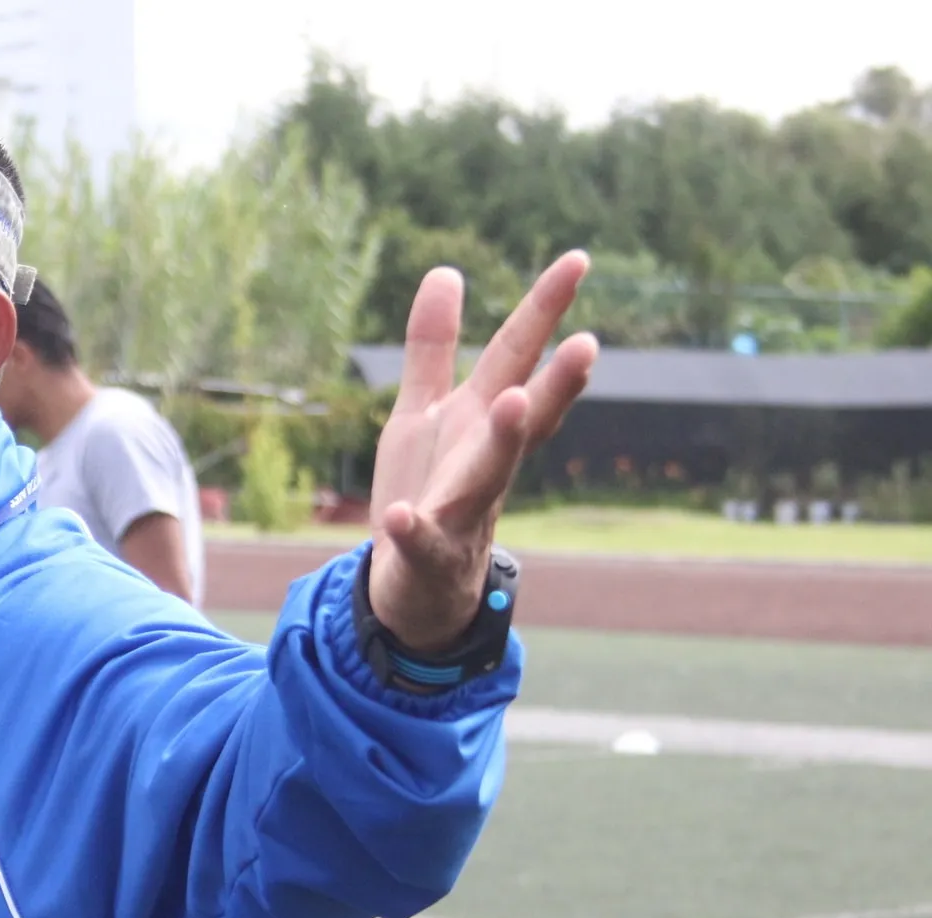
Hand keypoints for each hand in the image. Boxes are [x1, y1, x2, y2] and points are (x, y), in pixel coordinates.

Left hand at [366, 251, 597, 652]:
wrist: (415, 586)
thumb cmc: (429, 488)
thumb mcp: (424, 410)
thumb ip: (433, 346)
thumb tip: (445, 270)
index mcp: (481, 422)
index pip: (518, 359)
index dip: (544, 310)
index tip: (577, 258)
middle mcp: (483, 463)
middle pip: (525, 419)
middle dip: (556, 385)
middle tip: (589, 345)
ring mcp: (461, 511)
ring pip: (489, 477)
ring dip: (501, 442)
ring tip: (510, 402)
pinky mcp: (426, 555)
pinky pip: (420, 542)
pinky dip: (413, 531)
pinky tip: (401, 517)